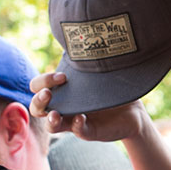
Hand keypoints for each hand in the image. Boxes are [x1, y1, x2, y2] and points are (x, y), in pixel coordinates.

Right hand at [29, 72, 149, 141]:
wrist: (134, 109)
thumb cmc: (112, 87)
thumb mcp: (97, 72)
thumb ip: (86, 61)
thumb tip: (79, 38)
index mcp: (61, 92)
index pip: (38, 87)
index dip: (42, 81)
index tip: (62, 76)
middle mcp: (63, 107)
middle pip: (36, 108)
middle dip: (38, 101)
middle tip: (48, 93)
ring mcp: (74, 120)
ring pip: (50, 126)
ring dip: (50, 120)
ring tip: (56, 114)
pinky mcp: (89, 131)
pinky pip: (77, 131)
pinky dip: (77, 125)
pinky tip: (81, 117)